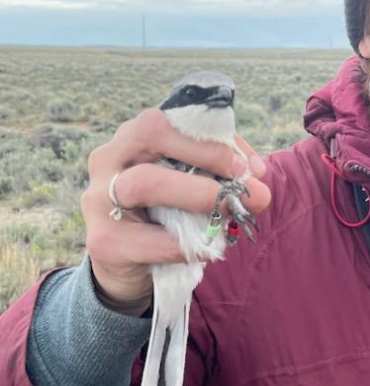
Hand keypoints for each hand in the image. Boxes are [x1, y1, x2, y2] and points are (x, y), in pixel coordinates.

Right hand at [82, 109, 270, 309]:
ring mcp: (98, 198)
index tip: (247, 164)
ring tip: (230, 210)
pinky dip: (185, 243)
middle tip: (242, 181)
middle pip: (152, 133)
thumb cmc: (165, 216)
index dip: (213, 137)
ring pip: (144, 181)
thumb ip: (219, 175)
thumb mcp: (191, 188)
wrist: (126, 267)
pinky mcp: (101, 240)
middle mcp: (108, 158)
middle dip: (206, 154)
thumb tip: (256, 178)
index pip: (170, 118)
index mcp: (133, 138)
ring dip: (197, 194)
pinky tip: (206, 249)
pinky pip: (148, 239)